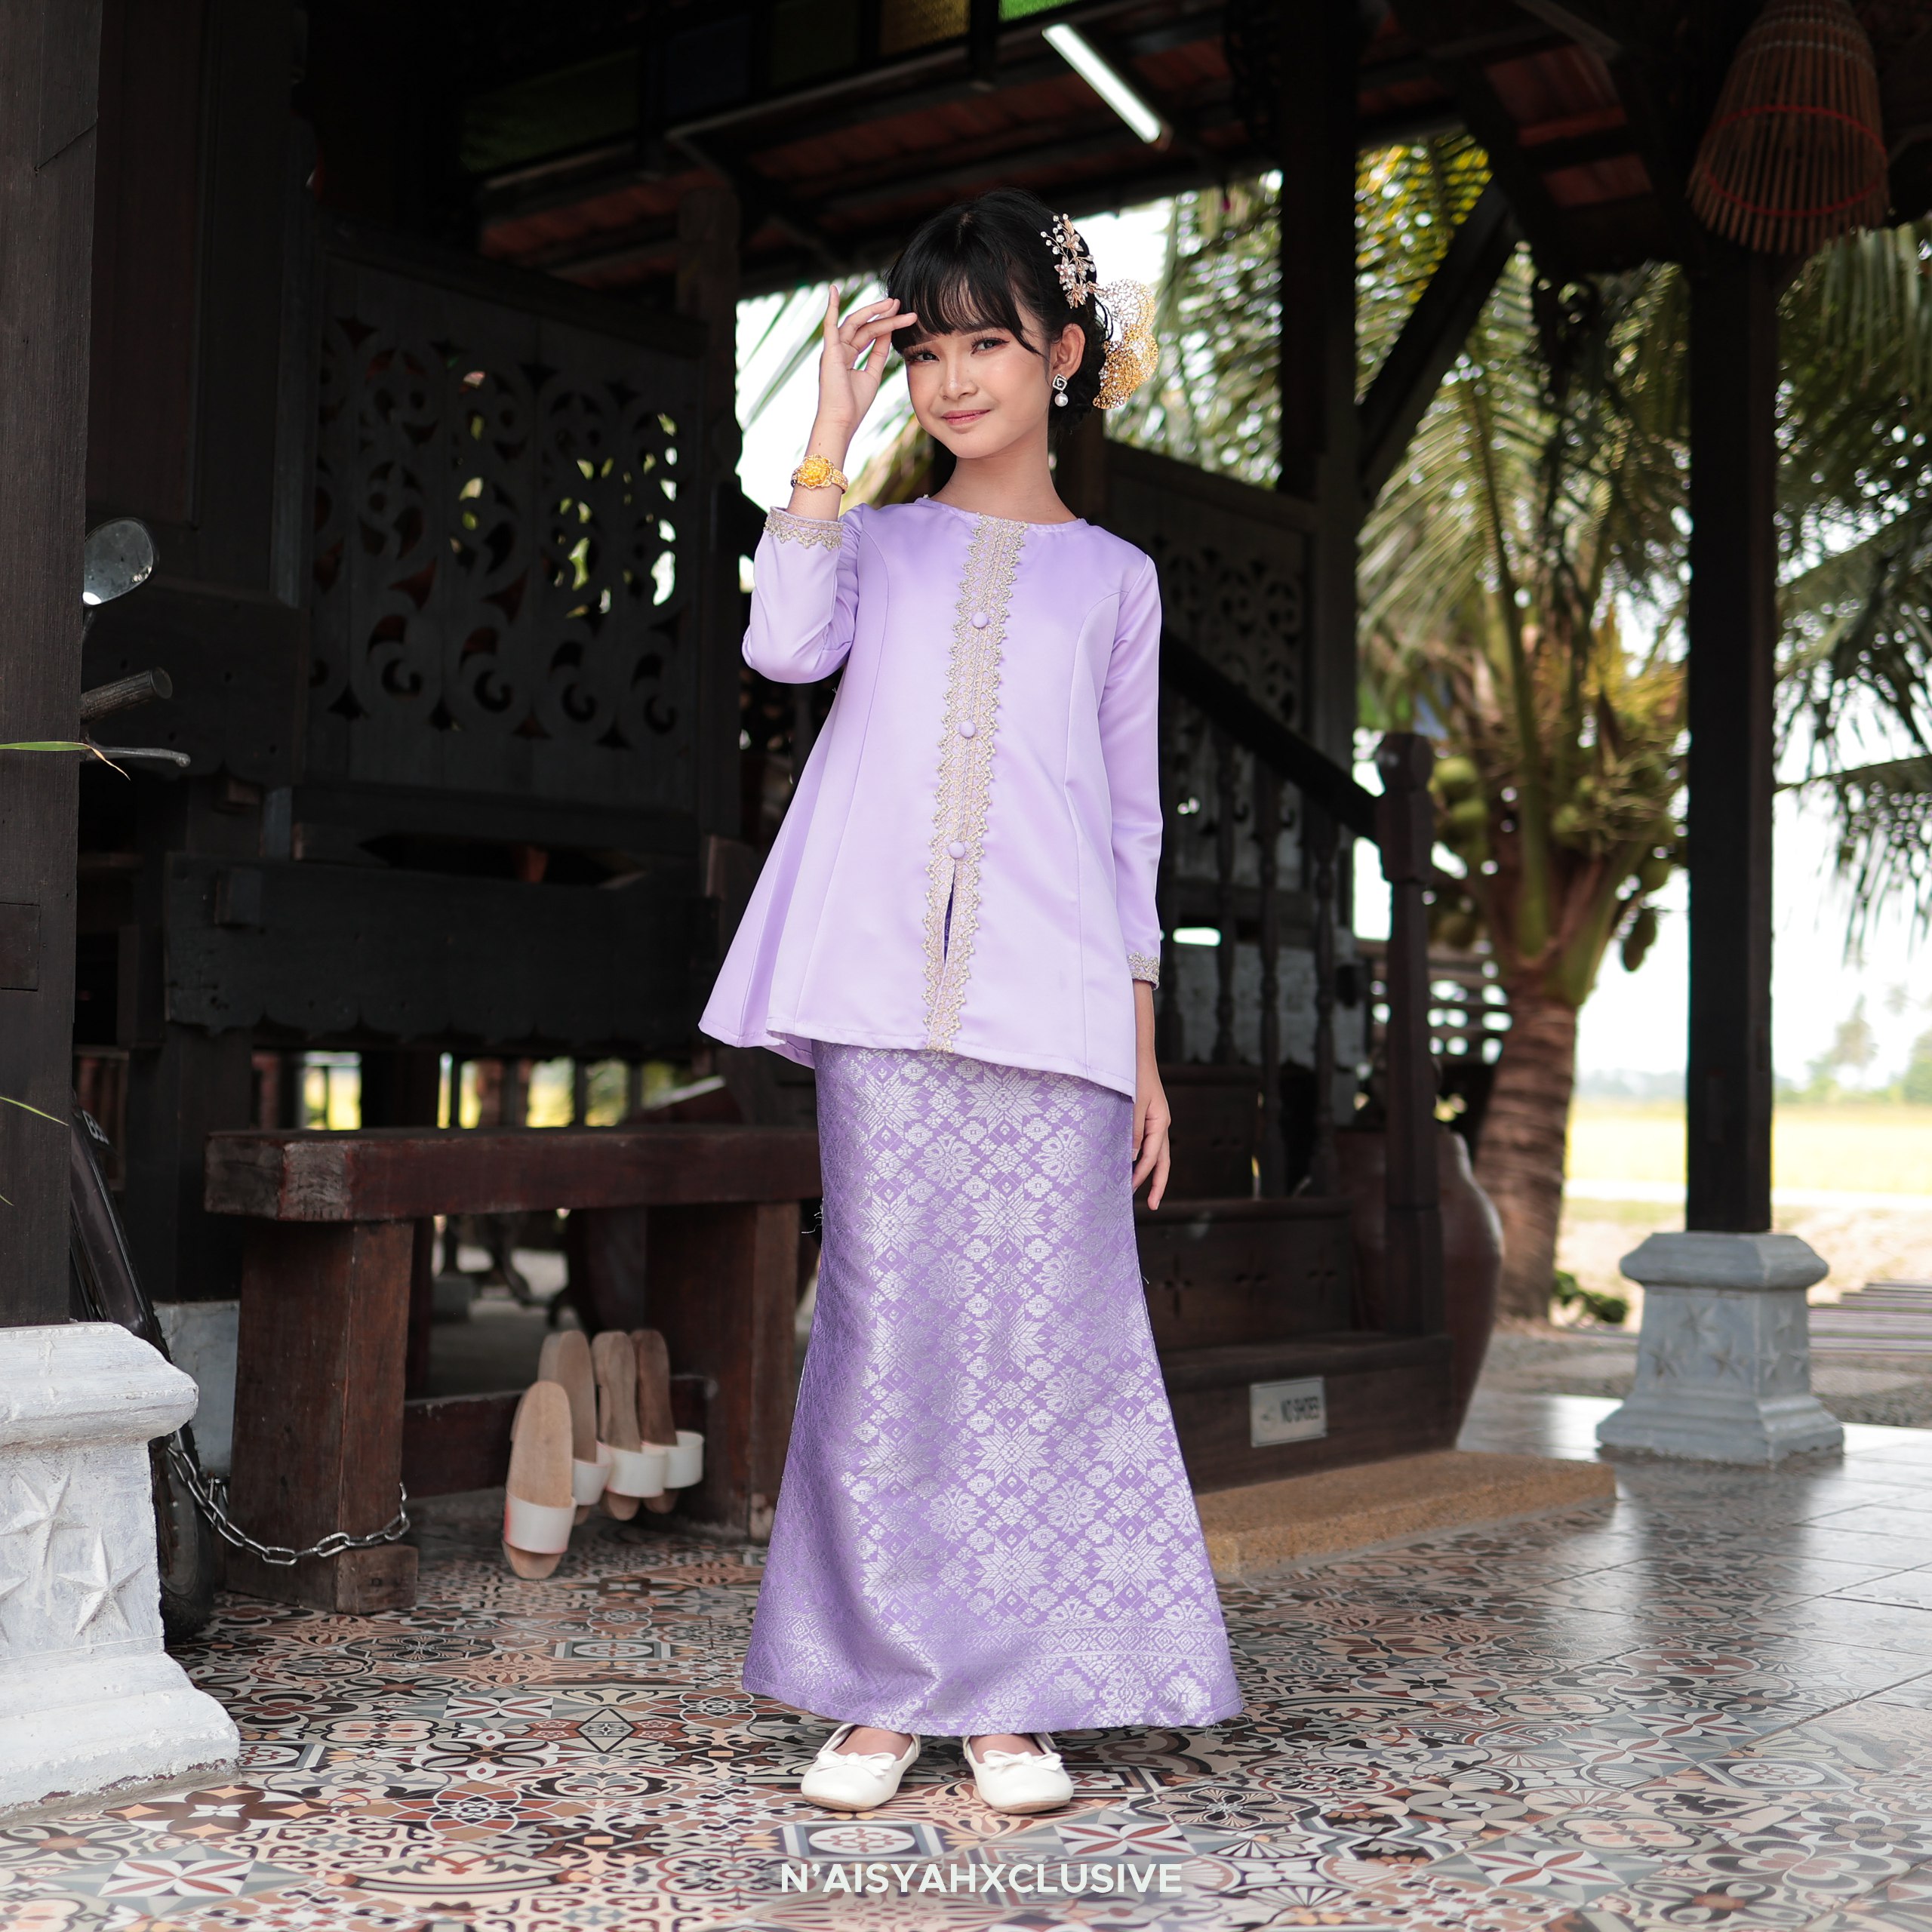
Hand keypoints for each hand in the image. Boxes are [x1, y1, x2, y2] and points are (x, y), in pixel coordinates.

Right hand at [813, 287, 915, 440]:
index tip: (902, 314)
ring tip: (893, 303)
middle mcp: (839, 350)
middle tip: (899, 304)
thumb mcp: (872, 375)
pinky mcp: (829, 351)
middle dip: (882, 314)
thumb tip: (888, 334)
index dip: (886, 324)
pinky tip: (833, 290)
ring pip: (855, 324)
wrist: (842, 420)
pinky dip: (831, 307)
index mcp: (848, 356)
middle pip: (864, 326)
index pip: (869, 334)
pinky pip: (829, 325)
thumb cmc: (855, 405)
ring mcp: (833, 349)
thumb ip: (879, 354)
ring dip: (873, 311)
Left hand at [1132, 1066, 1170, 1210]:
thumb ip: (1132, 1131)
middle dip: (1156, 1183)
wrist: (1135, 1053)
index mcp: (1160, 1122)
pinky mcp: (1146, 1117)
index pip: (1153, 1157)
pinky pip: (1146, 1142)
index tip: (1130, 1190)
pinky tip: (1130, 1163)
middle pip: (1162, 1160)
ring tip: (1137, 1189)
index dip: (1142, 1175)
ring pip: (1155, 1153)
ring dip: (1148, 1171)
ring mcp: (1155, 1121)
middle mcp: (1160, 1124)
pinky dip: (1140, 1156)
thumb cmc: (1134, 1075)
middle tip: (1151, 1205)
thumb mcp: (1133, 1104)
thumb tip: (1132, 1157)